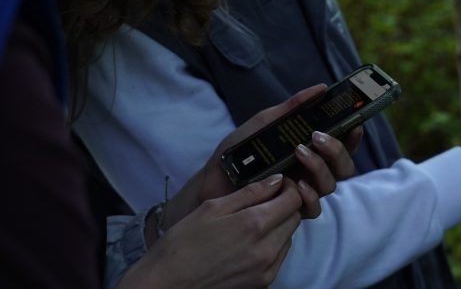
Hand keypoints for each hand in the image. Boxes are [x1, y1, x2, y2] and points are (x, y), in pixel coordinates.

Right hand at [116, 174, 301, 288]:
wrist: (166, 284)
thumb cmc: (182, 244)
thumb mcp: (212, 208)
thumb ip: (249, 193)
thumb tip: (276, 181)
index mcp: (254, 225)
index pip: (293, 200)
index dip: (289, 187)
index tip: (278, 183)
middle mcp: (266, 250)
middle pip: (294, 219)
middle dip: (285, 205)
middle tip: (265, 200)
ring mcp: (266, 270)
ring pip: (288, 239)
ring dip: (279, 226)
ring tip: (252, 222)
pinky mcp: (262, 284)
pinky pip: (279, 258)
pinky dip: (272, 246)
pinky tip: (249, 242)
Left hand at [166, 85, 359, 224]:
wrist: (212, 180)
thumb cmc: (238, 151)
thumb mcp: (265, 123)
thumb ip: (292, 108)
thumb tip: (320, 88)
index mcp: (309, 148)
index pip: (341, 143)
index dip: (353, 135)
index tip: (354, 123)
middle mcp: (311, 170)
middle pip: (343, 165)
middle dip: (336, 150)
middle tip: (316, 137)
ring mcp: (302, 190)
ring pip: (331, 184)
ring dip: (320, 168)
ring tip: (299, 153)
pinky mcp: (290, 210)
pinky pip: (313, 208)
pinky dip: (309, 196)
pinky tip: (296, 185)